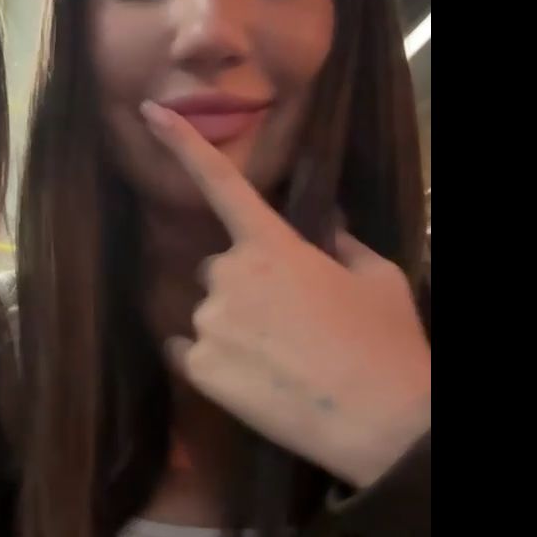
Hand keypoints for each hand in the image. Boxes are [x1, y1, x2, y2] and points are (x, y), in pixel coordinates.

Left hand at [141, 101, 430, 488]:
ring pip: (207, 313)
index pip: (220, 184)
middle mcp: (227, 277)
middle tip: (288, 322)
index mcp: (272, 246)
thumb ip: (343, 244)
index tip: (149, 112)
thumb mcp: (378, 279)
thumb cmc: (387, 343)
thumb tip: (330, 224)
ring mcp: (208, 324)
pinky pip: (187, 352)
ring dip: (231, 327)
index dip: (182, 144)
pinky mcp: (198, 370)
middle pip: (216, 269)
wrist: (382, 423)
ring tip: (280, 359)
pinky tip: (252, 379)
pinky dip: (211, 361)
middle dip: (243, 286)